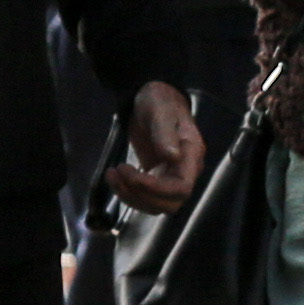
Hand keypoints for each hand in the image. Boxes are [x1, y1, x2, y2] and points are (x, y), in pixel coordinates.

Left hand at [107, 81, 205, 212]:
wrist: (152, 99)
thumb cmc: (160, 101)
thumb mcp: (160, 111)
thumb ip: (165, 133)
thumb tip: (172, 156)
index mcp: (191, 155)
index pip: (181, 187)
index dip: (157, 189)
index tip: (133, 177)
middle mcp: (185, 171)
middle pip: (169, 202)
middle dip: (141, 195)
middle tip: (119, 173)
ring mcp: (171, 176)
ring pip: (156, 205)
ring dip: (131, 196)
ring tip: (112, 175)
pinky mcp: (157, 178)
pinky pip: (146, 197)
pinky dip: (128, 193)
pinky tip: (114, 178)